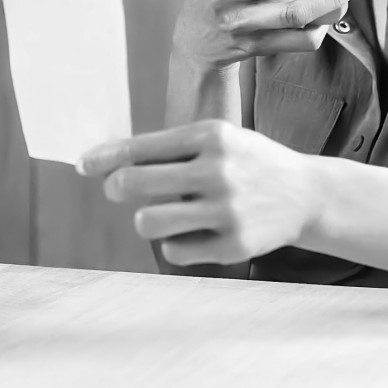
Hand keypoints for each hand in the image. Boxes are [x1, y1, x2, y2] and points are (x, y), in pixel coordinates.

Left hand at [76, 120, 317, 264]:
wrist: (305, 194)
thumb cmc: (248, 162)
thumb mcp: (220, 140)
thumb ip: (170, 149)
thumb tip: (106, 163)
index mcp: (212, 137)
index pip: (142, 147)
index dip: (104, 158)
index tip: (82, 165)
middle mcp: (218, 171)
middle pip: (134, 184)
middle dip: (117, 188)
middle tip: (120, 190)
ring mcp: (226, 211)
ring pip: (148, 222)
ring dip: (147, 219)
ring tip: (162, 213)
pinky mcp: (233, 246)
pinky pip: (174, 251)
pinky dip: (177, 243)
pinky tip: (197, 232)